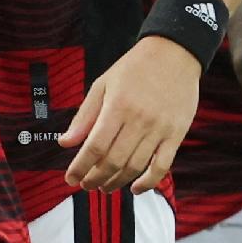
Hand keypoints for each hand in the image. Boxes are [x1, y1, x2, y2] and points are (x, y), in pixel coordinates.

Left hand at [60, 35, 197, 192]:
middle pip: (114, 161)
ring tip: (104, 188)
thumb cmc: (134, 69)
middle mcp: (139, 120)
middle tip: (85, 185)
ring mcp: (160, 129)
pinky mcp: (176, 134)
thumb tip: (65, 142)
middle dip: (95, 178)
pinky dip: (149, 182)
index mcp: (117, 106)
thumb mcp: (103, 85)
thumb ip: (84, 116)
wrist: (173, 54)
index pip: (95, 146)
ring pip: (135, 166)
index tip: (70, 178)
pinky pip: (162, 166)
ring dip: (117, 182)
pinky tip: (135, 188)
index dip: (80, 166)